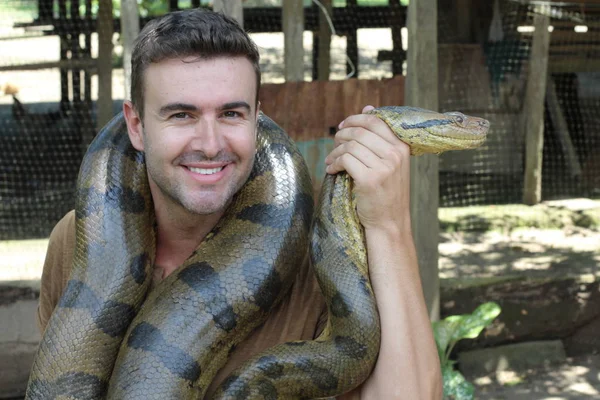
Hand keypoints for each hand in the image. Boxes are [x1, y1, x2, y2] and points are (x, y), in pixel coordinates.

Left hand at [324, 105, 411, 233]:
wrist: (389, 222)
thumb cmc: (386, 192)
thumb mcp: (390, 162)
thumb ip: (380, 138)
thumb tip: (368, 107)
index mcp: (402, 147)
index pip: (376, 121)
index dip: (355, 119)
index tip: (342, 126)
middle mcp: (395, 155)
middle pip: (360, 132)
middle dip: (341, 135)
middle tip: (334, 143)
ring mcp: (384, 168)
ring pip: (350, 146)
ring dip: (335, 151)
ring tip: (330, 160)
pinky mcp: (369, 180)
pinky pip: (345, 161)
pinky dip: (334, 164)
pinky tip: (332, 170)